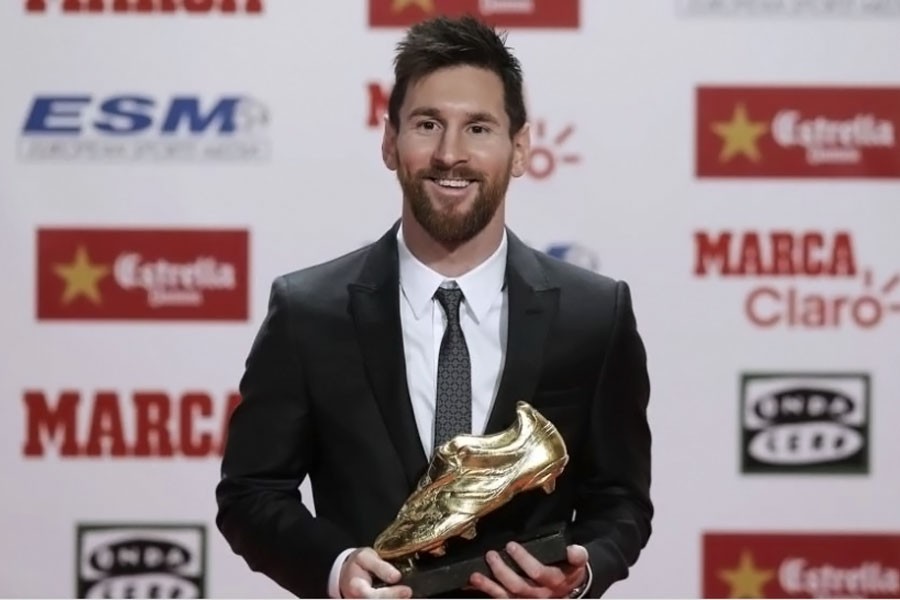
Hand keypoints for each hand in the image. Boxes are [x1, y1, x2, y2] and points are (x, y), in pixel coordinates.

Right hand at [339, 547, 411, 598]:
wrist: (347, 573)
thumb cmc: (357, 563)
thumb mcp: (365, 557)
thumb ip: (380, 566)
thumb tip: (396, 577)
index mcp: (356, 587)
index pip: (373, 595)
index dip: (391, 594)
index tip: (407, 590)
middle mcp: (358, 599)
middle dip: (396, 598)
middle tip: (410, 593)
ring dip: (397, 598)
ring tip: (408, 594)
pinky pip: (383, 599)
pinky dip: (395, 597)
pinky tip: (403, 595)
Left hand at [469, 542, 589, 598]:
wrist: (568, 592)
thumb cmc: (568, 572)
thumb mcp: (577, 563)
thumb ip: (577, 555)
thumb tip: (573, 549)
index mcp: (554, 582)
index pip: (537, 572)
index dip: (523, 559)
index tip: (511, 545)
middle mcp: (540, 595)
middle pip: (518, 586)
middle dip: (502, 571)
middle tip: (491, 555)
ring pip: (506, 596)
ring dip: (489, 586)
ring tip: (475, 575)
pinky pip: (501, 599)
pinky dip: (487, 592)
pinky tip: (474, 584)